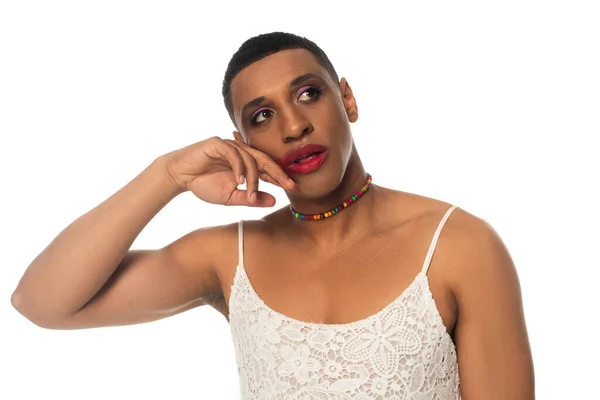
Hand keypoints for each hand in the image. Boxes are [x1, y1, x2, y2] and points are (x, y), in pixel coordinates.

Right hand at [162, 136, 294, 206]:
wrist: (180, 176)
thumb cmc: (204, 184)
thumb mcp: (231, 197)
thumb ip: (251, 198)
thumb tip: (274, 201)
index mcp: (246, 164)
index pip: (267, 169)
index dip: (280, 177)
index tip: (293, 188)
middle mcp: (241, 152)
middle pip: (264, 160)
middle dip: (278, 173)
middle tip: (288, 185)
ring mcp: (230, 146)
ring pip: (250, 158)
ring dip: (253, 178)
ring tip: (251, 193)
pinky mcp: (217, 143)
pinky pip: (233, 154)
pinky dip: (238, 167)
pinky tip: (239, 181)